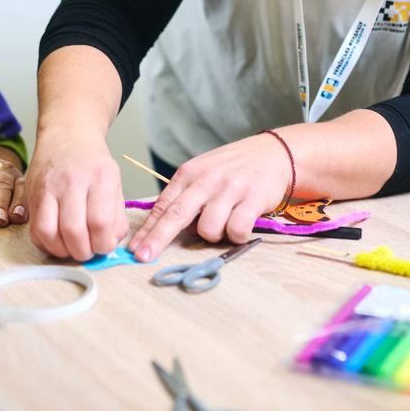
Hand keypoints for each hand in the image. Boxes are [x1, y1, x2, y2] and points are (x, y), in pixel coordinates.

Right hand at [26, 131, 126, 260]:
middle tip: (88, 252)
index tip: (104, 246)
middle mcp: (72, 181)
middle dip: (82, 252)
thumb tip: (112, 243)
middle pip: (72, 230)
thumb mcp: (114, 182)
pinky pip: (34, 229)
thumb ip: (116, 215)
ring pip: (47, 232)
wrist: (66, 134)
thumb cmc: (93, 163)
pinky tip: (58, 241)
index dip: (103, 244)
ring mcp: (48, 187)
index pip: (100, 221)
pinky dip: (46, 243)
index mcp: (100, 177)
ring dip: (61, 251)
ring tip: (72, 249)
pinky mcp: (32, 194)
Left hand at [127, 132, 291, 261]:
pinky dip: (237, 235)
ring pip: (208, 229)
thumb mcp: (203, 173)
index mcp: (189, 174)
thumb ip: (184, 195)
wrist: (275, 153)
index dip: (148, 230)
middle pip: (177, 215)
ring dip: (213, 235)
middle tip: (144, 257)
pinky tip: (242, 226)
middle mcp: (206, 180)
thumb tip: (158, 226)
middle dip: (158, 239)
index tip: (134, 249)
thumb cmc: (234, 168)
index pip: (163, 206)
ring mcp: (230, 189)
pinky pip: (237, 230)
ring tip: (225, 223)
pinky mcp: (253, 198)